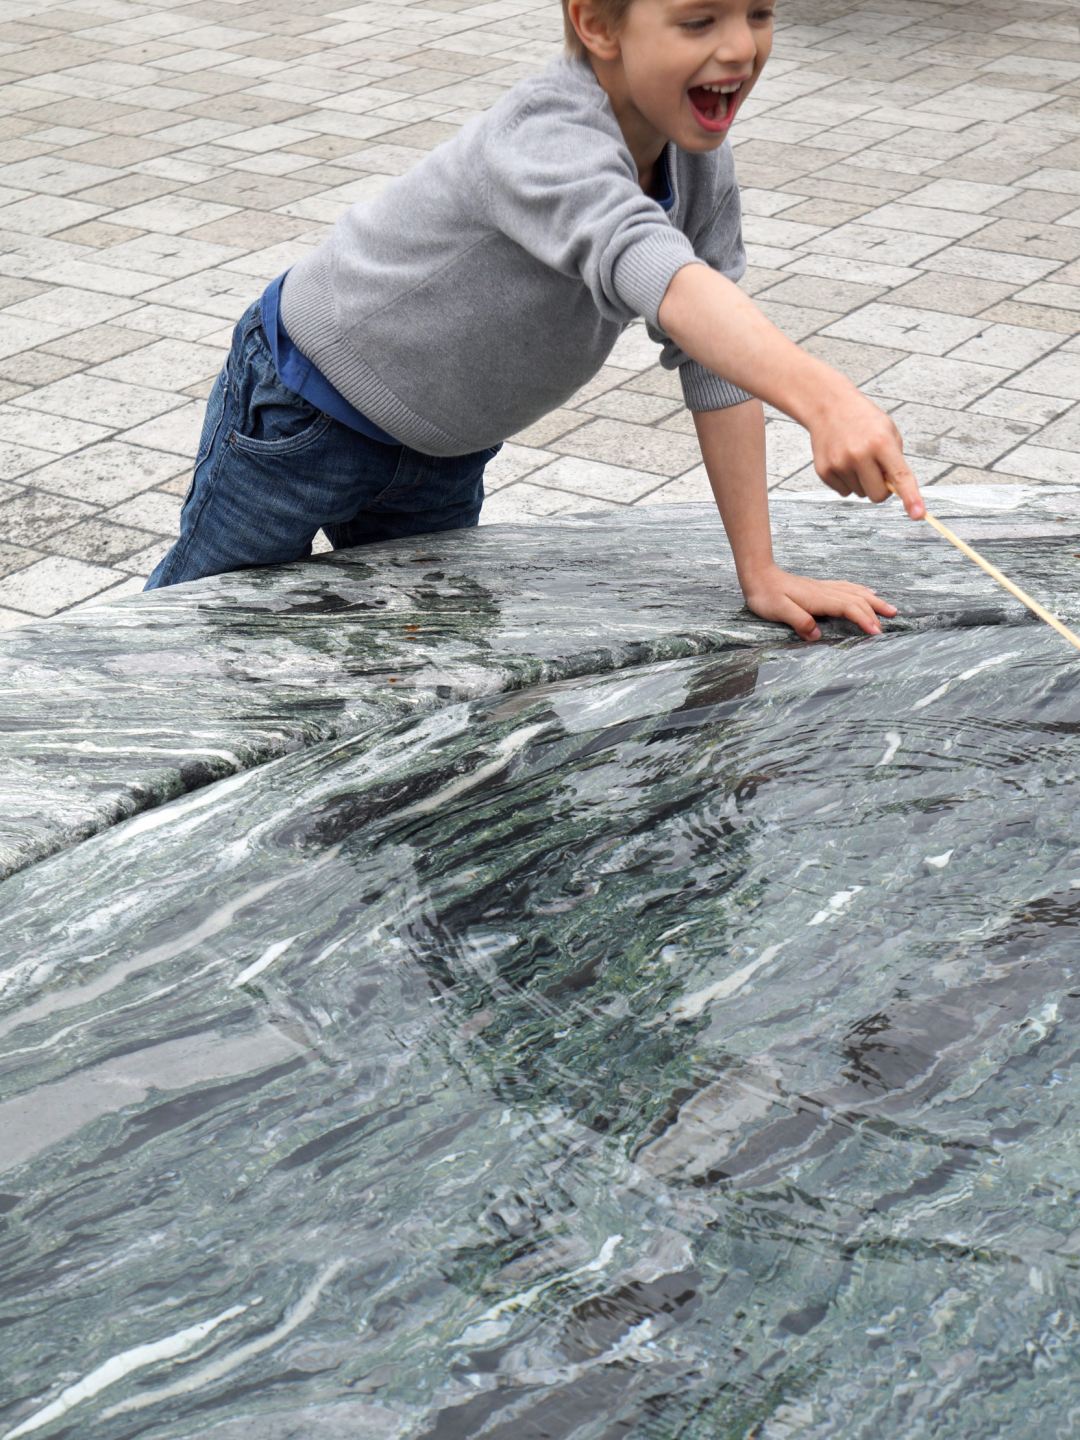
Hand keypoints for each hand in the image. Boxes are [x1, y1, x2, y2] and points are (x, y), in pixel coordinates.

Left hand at [741, 564, 896, 642]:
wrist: (758, 576)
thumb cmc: (766, 595)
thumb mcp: (779, 611)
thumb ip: (799, 621)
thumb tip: (817, 635)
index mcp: (819, 599)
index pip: (848, 608)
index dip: (864, 619)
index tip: (876, 632)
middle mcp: (826, 591)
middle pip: (858, 600)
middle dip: (875, 612)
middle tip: (889, 625)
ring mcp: (824, 588)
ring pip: (856, 592)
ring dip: (874, 601)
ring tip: (890, 609)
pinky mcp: (820, 587)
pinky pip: (848, 587)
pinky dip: (862, 591)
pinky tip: (868, 592)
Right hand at [807, 382, 924, 520]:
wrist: (828, 406)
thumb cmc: (864, 421)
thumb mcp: (888, 432)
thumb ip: (896, 461)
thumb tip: (896, 493)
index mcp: (881, 443)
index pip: (900, 476)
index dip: (911, 497)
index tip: (919, 515)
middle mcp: (860, 454)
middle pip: (878, 495)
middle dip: (881, 489)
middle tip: (876, 469)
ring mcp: (840, 464)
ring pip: (860, 494)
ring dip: (862, 482)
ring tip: (856, 458)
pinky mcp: (824, 471)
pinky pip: (844, 492)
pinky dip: (847, 482)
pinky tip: (843, 461)